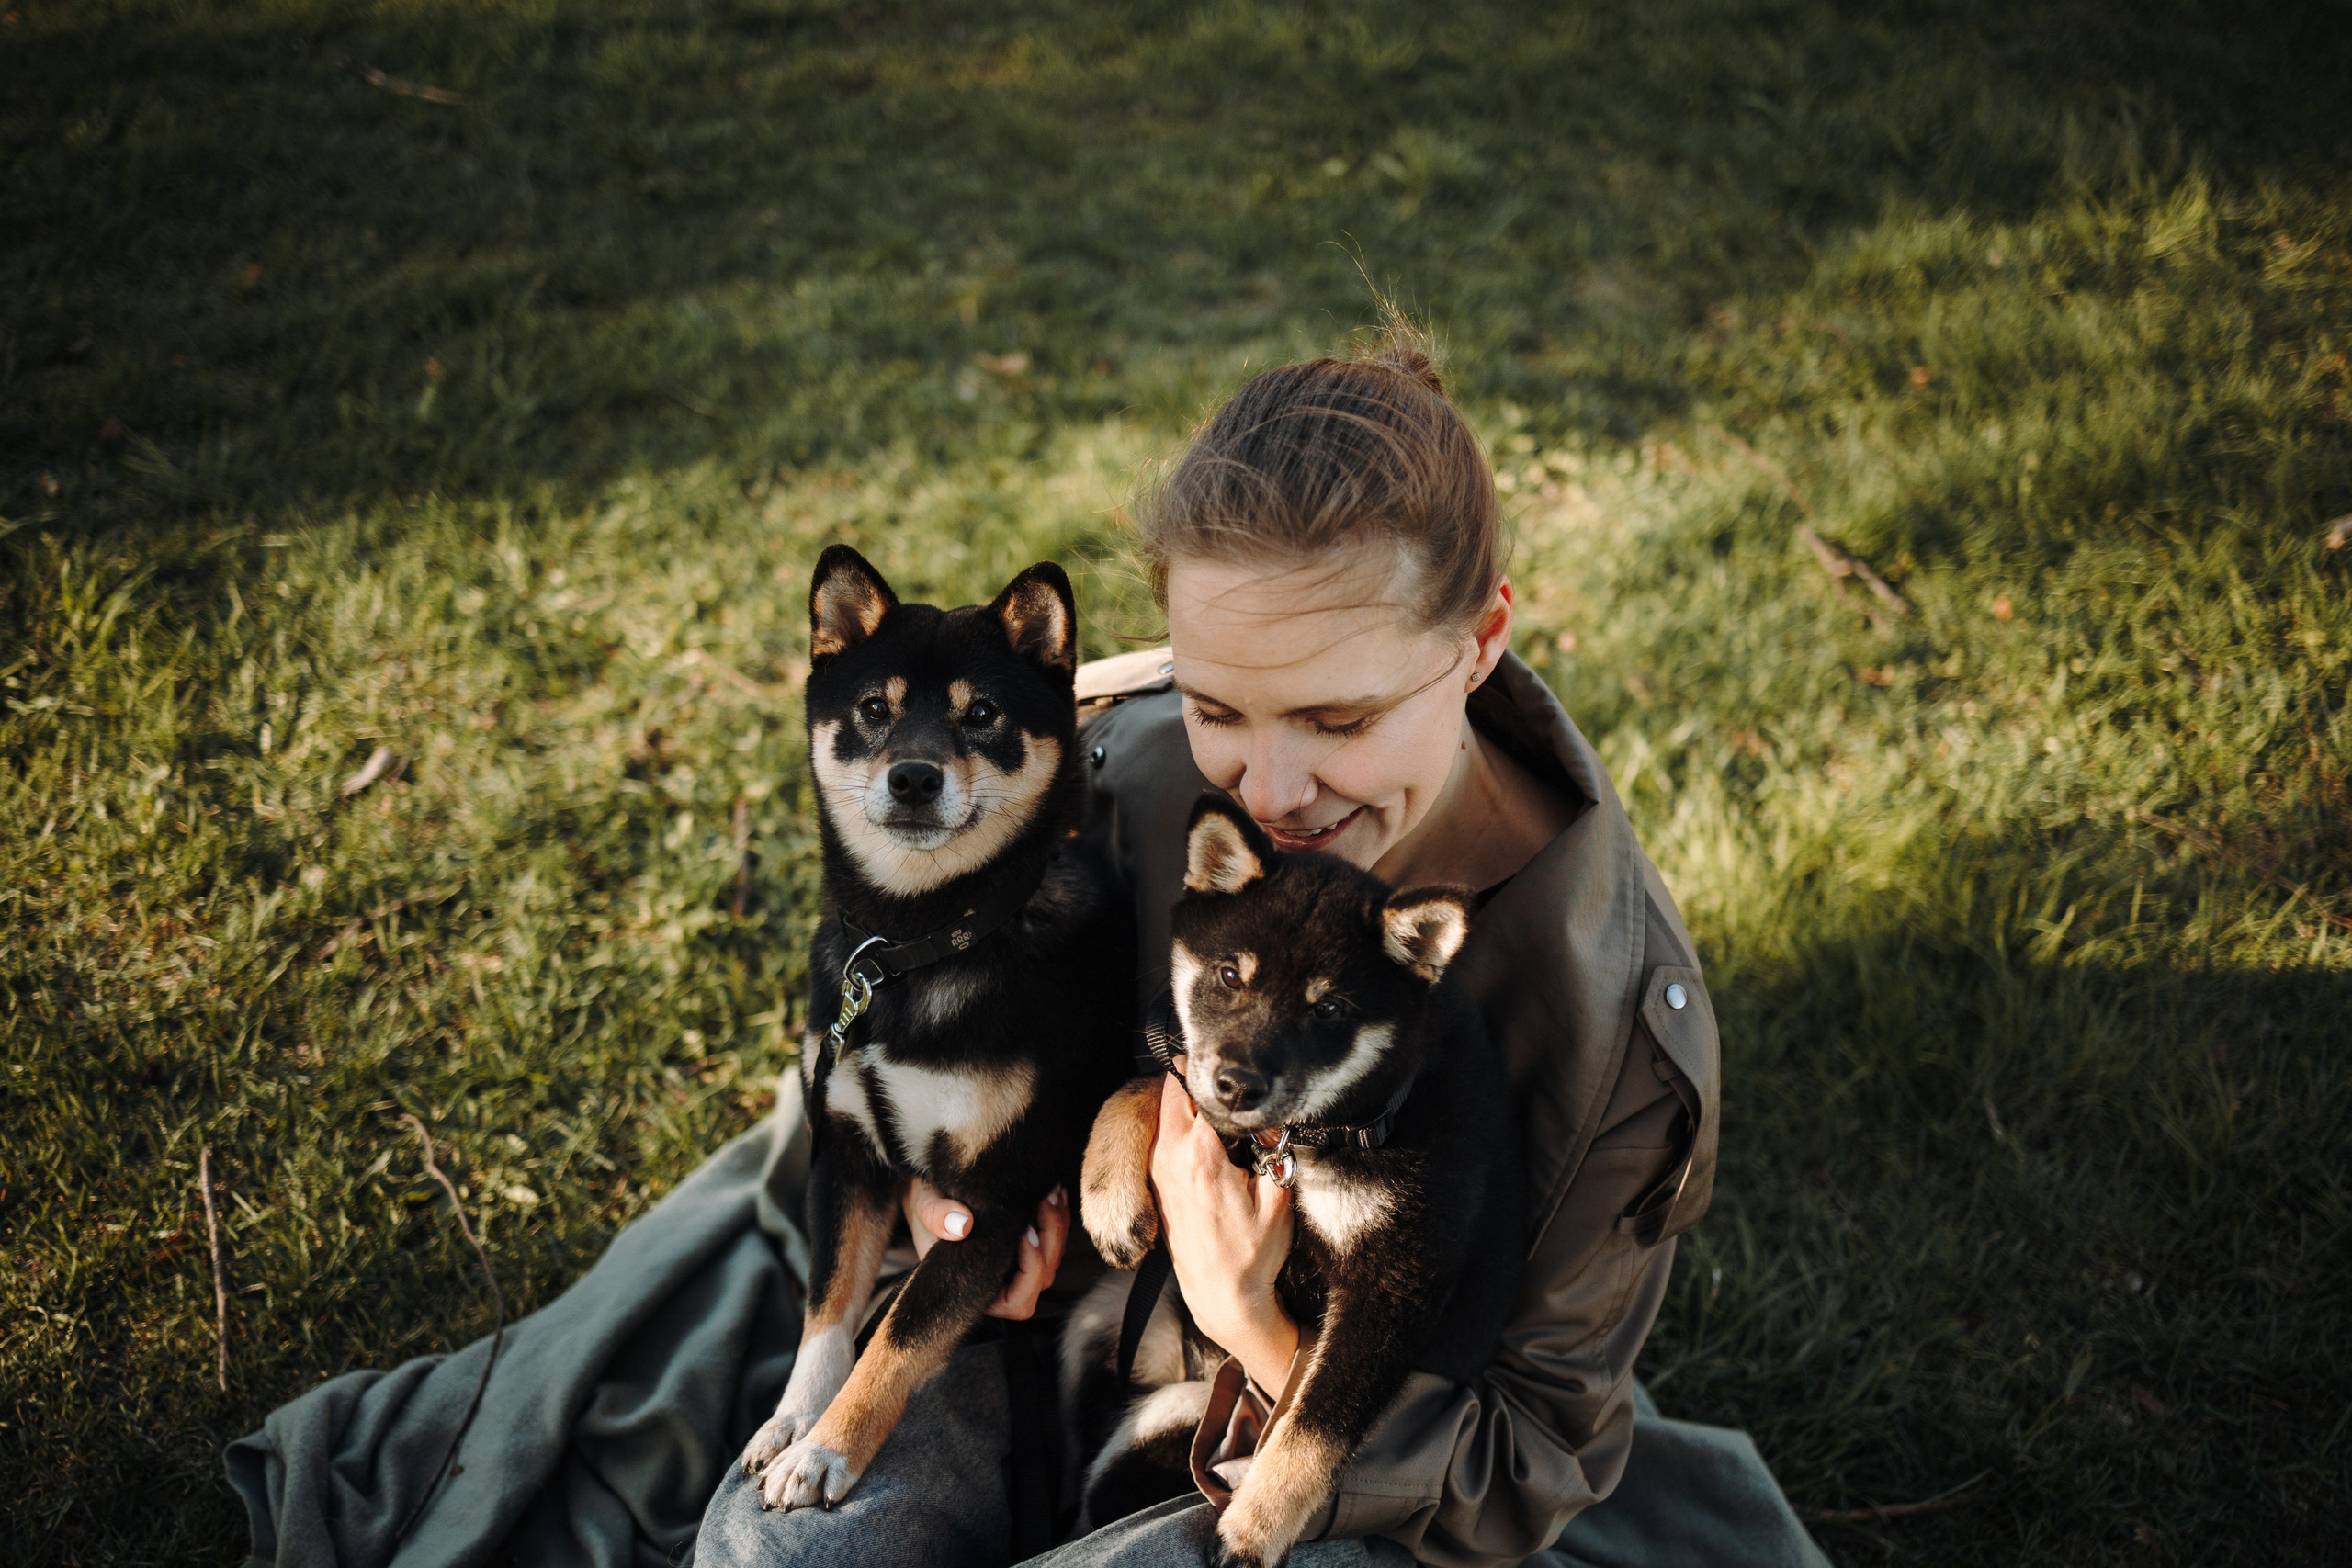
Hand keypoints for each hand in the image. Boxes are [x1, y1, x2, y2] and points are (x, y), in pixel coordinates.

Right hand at [903, 1179, 1067, 1319]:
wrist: (936, 1192)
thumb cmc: (929, 1207)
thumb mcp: (924, 1206)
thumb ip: (935, 1216)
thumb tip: (961, 1226)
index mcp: (976, 1289)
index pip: (1018, 1303)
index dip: (1030, 1273)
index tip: (1024, 1234)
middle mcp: (1000, 1282)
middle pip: (1044, 1277)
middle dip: (1050, 1239)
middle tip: (1042, 1202)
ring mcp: (1017, 1265)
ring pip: (1054, 1258)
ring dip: (1057, 1226)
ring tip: (1048, 1192)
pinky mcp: (1027, 1245)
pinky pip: (1054, 1240)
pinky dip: (1059, 1217)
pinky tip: (1052, 1192)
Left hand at [1151, 1066, 1299, 1392]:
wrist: (1221, 1296)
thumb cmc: (1250, 1254)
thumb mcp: (1278, 1199)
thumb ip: (1275, 1149)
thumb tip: (1272, 1117)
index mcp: (1199, 1154)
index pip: (1195, 1087)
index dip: (1216, 1072)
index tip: (1237, 1069)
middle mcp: (1169, 1156)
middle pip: (1172, 1089)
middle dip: (1198, 1078)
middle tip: (1231, 1084)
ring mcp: (1158, 1168)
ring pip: (1165, 1109)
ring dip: (1188, 1099)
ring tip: (1223, 1106)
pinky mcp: (1157, 1180)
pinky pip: (1163, 1133)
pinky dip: (1180, 1122)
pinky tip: (1208, 1132)